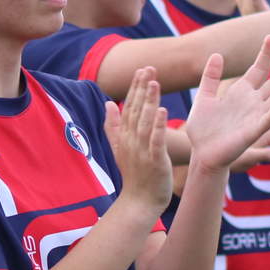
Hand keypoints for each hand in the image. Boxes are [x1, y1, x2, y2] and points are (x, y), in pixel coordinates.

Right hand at [107, 67, 173, 213]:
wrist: (139, 202)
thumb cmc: (135, 175)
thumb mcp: (120, 148)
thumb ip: (113, 125)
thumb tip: (108, 102)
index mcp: (125, 136)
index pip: (129, 107)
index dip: (135, 88)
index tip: (141, 70)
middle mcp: (130, 141)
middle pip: (135, 110)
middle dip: (141, 88)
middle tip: (149, 68)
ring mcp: (141, 150)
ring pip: (144, 121)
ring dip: (149, 101)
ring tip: (154, 82)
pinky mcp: (153, 160)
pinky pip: (155, 140)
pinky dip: (157, 125)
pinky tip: (162, 110)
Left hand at [181, 37, 269, 173]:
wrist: (202, 153)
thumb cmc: (203, 128)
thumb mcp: (204, 97)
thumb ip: (210, 77)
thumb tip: (217, 54)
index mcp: (241, 92)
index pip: (258, 70)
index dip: (265, 54)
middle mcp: (253, 102)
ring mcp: (255, 117)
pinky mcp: (253, 132)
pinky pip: (268, 119)